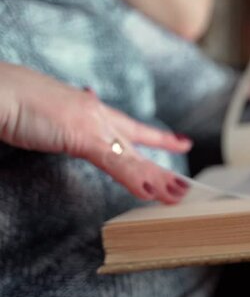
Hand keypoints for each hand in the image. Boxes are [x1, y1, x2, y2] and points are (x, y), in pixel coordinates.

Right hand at [0, 62, 190, 203]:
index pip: (133, 127)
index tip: (181, 142)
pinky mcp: (82, 135)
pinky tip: (150, 193)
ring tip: (177, 196)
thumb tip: (67, 126)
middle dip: (163, 170)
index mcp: (91, 110)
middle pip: (139, 148)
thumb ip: (64, 123)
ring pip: (133, 158)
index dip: (159, 138)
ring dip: (157, 180)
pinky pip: (114, 162)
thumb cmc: (13, 100)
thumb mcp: (48, 116)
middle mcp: (98, 115)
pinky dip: (134, 179)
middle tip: (186, 187)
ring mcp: (93, 124)